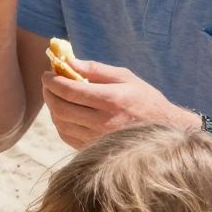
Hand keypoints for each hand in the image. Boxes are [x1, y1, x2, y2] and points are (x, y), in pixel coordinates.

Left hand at [42, 59, 193, 148]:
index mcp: (111, 100)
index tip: (46, 73)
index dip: (52, 81)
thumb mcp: (126, 77)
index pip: (69, 90)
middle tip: (48, 83)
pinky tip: (66, 113)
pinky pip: (66, 136)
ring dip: (52, 108)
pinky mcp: (94, 150)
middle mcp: (103, 122)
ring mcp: (97, 139)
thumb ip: (95, 69)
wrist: (165, 132)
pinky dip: (60, 123)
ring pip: (60, 123)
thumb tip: (68, 61)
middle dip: (48, 93)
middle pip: (60, 108)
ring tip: (57, 96)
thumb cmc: (145, 100)